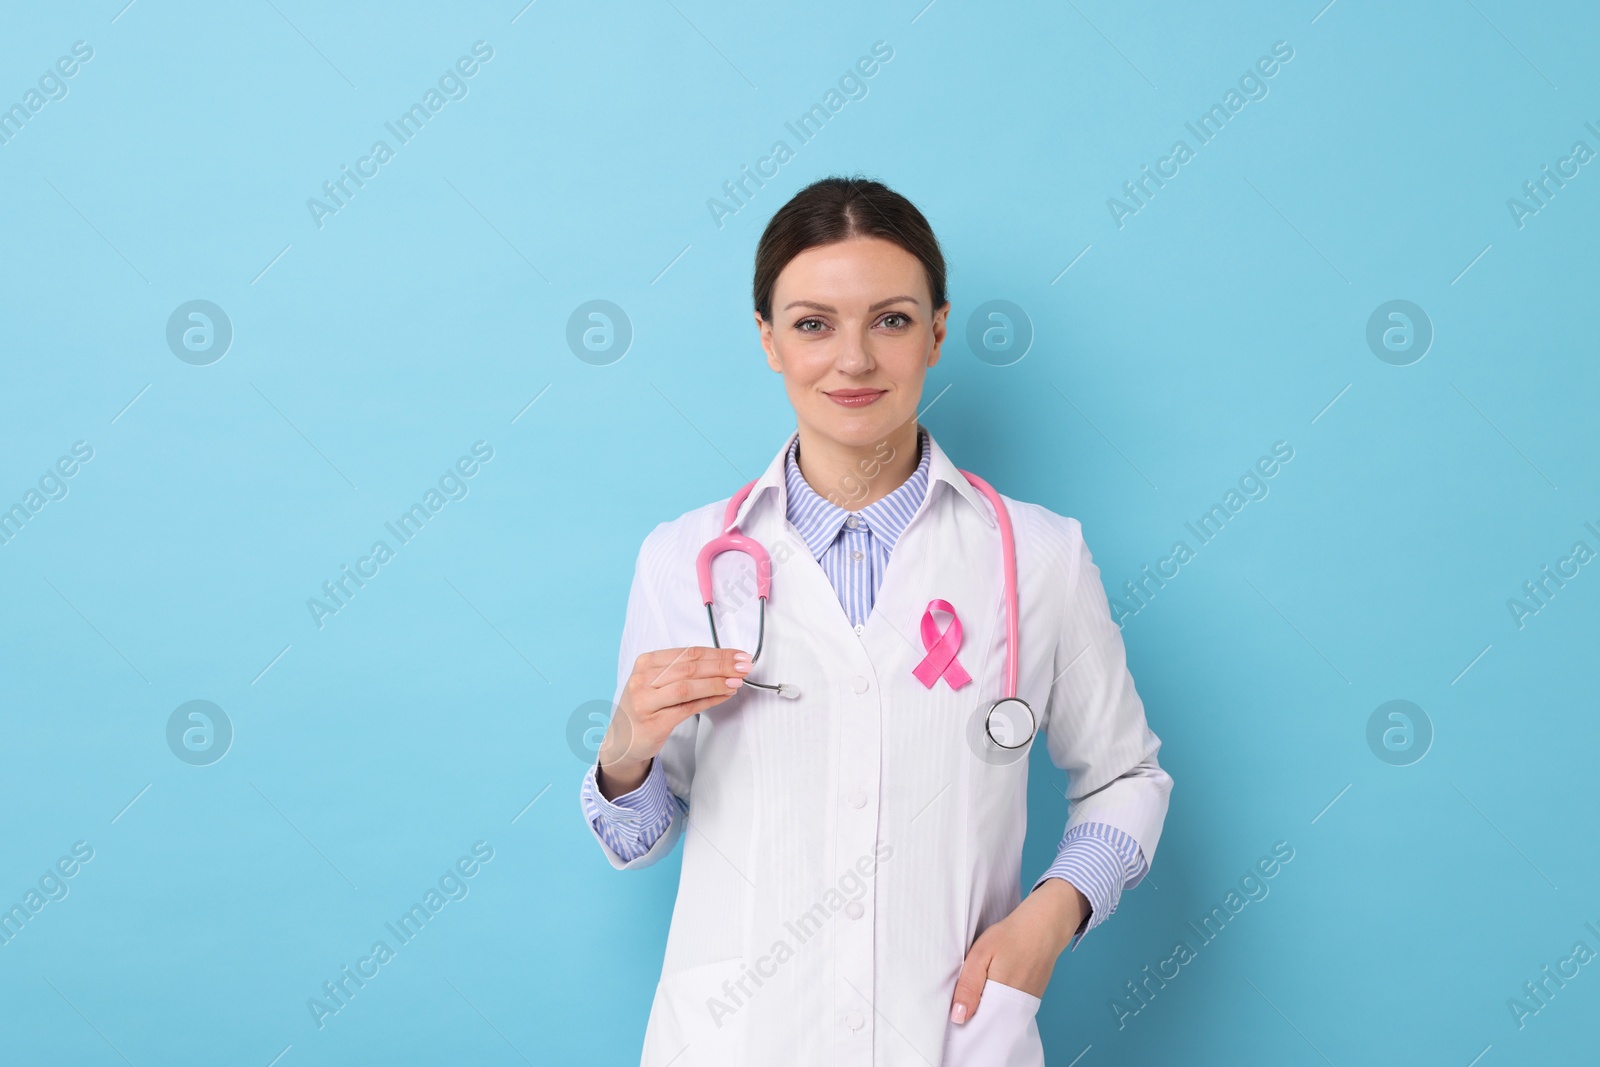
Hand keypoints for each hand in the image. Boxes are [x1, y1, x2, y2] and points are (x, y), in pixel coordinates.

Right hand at [596, 646, 750, 798]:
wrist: (623, 740)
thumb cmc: (645, 708)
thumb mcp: (658, 682)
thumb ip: (684, 671)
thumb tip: (723, 664)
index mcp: (646, 662)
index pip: (688, 653)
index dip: (717, 653)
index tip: (738, 655)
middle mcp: (643, 679)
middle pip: (690, 667)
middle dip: (722, 665)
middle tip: (744, 666)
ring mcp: (645, 701)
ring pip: (688, 686)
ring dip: (717, 683)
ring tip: (737, 681)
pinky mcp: (654, 722)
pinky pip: (688, 708)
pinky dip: (710, 700)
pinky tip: (724, 696)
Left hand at [949, 879, 1087, 1023]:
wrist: (1044, 926)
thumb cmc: (1010, 936)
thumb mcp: (981, 954)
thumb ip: (968, 986)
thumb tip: (958, 1017)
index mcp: (1002, 999)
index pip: (980, 1025)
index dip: (965, 1021)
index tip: (953, 1014)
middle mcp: (1018, 1007)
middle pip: (991, 1024)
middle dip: (975, 1018)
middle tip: (962, 1002)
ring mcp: (1028, 1004)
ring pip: (1001, 1017)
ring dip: (987, 1010)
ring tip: (976, 993)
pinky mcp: (1033, 998)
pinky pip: (1012, 1009)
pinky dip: (1000, 1003)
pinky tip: (992, 989)